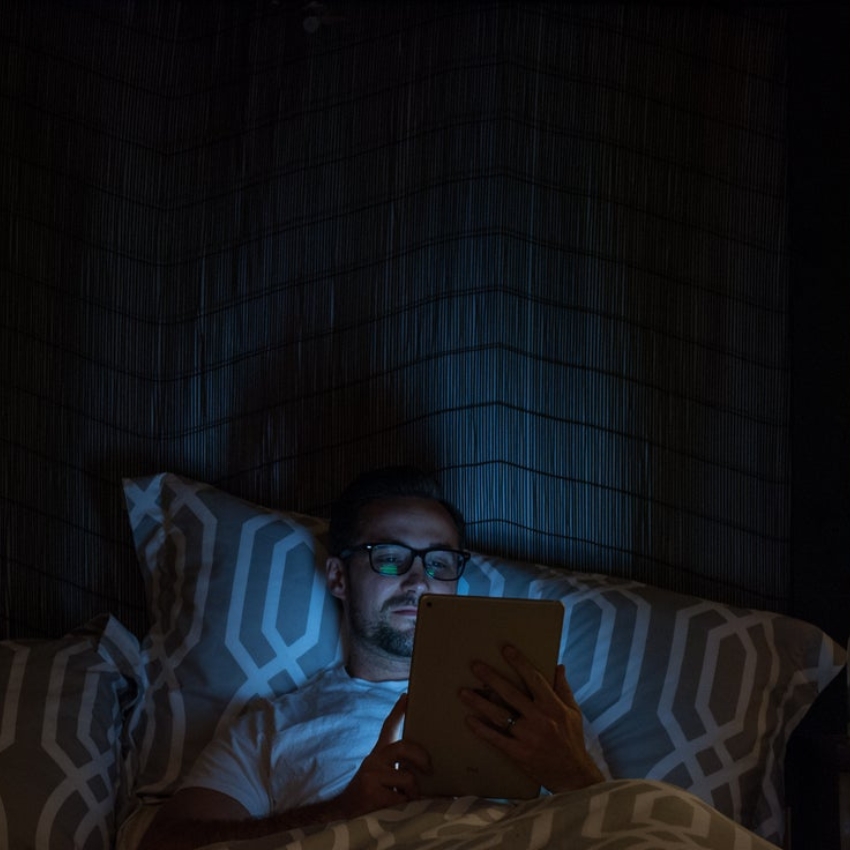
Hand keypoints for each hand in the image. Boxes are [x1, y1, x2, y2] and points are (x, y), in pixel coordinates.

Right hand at [335, 693, 431, 817]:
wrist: (343, 814)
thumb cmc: (372, 795)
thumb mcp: (384, 776)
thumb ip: (399, 767)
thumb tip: (430, 766)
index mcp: (378, 754)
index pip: (388, 728)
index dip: (399, 711)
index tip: (408, 695)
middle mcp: (373, 759)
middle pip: (402, 747)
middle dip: (421, 756)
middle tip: (430, 768)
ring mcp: (371, 775)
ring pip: (406, 776)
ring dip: (414, 791)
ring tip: (411, 799)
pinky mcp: (371, 792)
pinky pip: (401, 797)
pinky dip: (406, 805)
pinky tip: (399, 808)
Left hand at [460, 645, 603, 793]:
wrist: (573, 775)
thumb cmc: (572, 740)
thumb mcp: (573, 712)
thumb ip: (563, 688)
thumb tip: (558, 666)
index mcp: (553, 706)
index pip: (534, 679)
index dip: (520, 663)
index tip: (506, 649)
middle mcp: (540, 719)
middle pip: (511, 694)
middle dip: (492, 678)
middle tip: (475, 666)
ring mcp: (528, 737)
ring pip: (499, 715)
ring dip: (479, 703)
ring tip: (463, 692)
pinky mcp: (519, 754)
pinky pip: (496, 739)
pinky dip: (482, 729)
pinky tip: (469, 719)